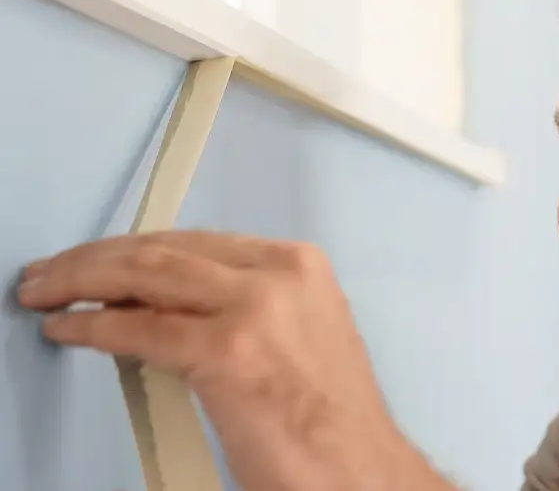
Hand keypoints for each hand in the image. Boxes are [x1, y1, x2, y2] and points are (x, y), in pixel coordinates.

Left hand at [17, 231, 446, 490]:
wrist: (360, 470)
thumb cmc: (329, 414)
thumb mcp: (292, 330)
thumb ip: (236, 302)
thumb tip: (162, 301)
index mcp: (297, 264)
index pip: (197, 240)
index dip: (137, 247)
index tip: (103, 257)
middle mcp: (278, 273)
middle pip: (165, 248)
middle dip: (98, 257)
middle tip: (57, 270)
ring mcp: (255, 308)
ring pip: (146, 272)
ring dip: (84, 279)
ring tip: (48, 290)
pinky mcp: (228, 352)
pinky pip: (140, 329)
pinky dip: (94, 327)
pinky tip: (70, 328)